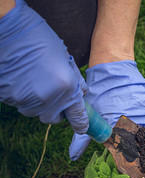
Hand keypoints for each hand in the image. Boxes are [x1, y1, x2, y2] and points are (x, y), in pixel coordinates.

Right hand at [0, 0, 87, 133]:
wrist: (8, 29)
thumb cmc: (39, 40)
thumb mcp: (66, 59)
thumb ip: (76, 80)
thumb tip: (83, 93)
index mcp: (67, 89)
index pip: (78, 117)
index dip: (81, 124)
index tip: (82, 127)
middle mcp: (48, 99)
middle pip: (53, 119)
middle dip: (56, 111)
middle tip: (55, 95)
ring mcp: (26, 100)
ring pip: (35, 112)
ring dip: (39, 104)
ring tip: (36, 82)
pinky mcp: (9, 98)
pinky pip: (19, 104)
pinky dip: (23, 96)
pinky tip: (22, 79)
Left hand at [69, 60, 144, 159]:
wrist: (114, 68)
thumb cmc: (100, 92)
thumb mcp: (91, 115)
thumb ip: (83, 138)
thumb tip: (73, 157)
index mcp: (119, 127)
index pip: (127, 153)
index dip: (130, 165)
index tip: (134, 175)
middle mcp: (136, 123)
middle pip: (144, 148)